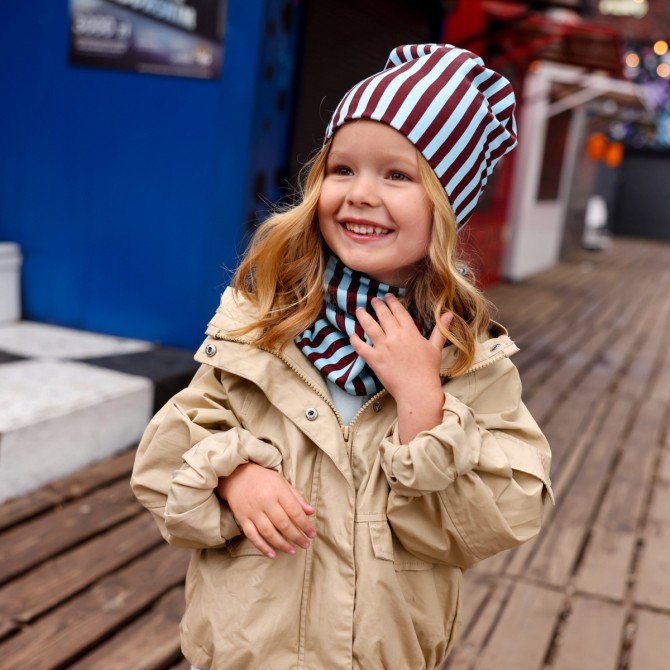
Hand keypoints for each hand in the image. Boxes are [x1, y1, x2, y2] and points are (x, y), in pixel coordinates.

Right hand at [217, 463, 315, 558]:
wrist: (236, 475)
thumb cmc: (263, 479)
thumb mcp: (282, 482)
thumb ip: (296, 497)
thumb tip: (310, 512)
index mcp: (277, 491)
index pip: (294, 511)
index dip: (305, 525)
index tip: (312, 534)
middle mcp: (265, 502)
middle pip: (283, 524)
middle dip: (296, 537)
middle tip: (306, 545)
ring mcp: (253, 511)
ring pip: (269, 532)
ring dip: (282, 545)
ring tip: (292, 551)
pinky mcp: (242, 518)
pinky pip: (253, 536)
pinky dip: (262, 547)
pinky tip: (272, 554)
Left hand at [351, 294, 451, 441]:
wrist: (417, 390)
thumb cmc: (428, 370)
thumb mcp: (436, 348)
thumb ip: (440, 330)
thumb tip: (449, 314)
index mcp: (410, 332)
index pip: (399, 311)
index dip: (392, 301)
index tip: (387, 296)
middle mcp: (395, 336)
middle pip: (383, 315)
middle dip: (377, 305)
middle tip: (373, 300)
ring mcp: (383, 347)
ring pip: (369, 326)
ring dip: (363, 316)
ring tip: (359, 310)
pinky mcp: (374, 359)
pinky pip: (361, 346)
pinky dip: (355, 340)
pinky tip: (352, 334)